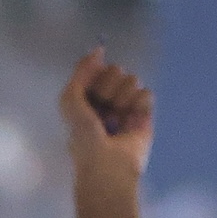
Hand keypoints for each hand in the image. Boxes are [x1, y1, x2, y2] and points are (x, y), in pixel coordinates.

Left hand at [59, 48, 154, 192]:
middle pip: (115, 69)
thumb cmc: (84, 139)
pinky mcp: (144, 115)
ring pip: (132, 78)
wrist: (107, 168)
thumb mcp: (70, 101)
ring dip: (123, 97)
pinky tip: (131, 122)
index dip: (94, 75)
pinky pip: (146, 93)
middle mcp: (107, 98)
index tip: (90, 91)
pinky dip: (138, 106)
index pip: (96, 68)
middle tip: (103, 110)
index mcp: (87, 95)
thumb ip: (80, 72)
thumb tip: (99, 49)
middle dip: (108, 87)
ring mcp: (126, 105)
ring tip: (116, 119)